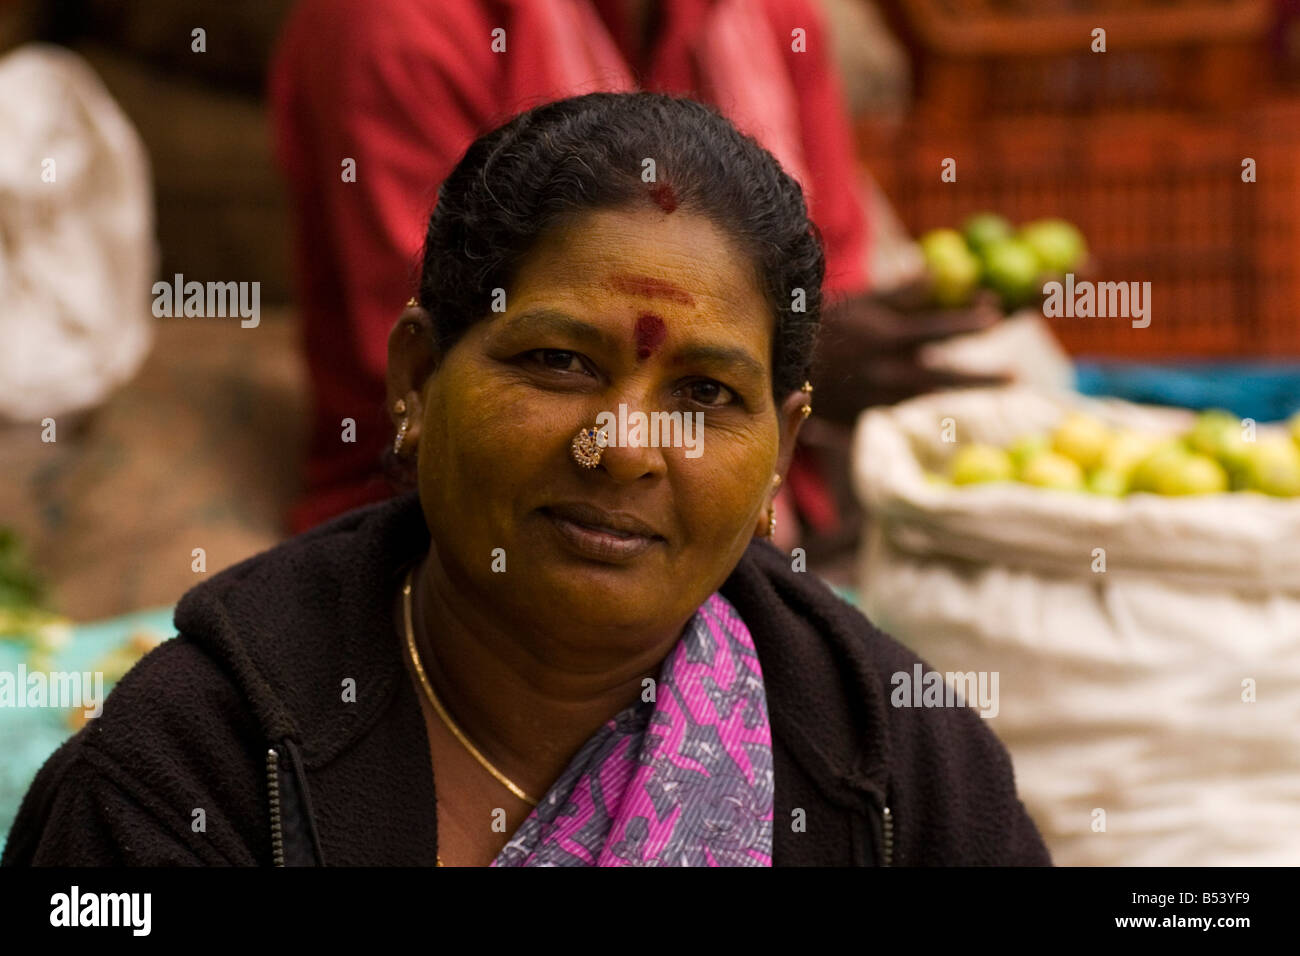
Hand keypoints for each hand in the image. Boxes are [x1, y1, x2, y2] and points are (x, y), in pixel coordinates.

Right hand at [809, 284, 1009, 425]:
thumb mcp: (857, 302)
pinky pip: (913, 405)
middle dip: (982, 378)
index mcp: (883, 339)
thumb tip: (933, 272)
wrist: (780, 372)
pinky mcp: (873, 414)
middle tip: (1016, 376)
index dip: (965, 323)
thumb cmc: (825, 326)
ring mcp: (881, 399)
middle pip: (944, 377)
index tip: (996, 315)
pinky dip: (942, 393)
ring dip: (974, 386)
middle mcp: (886, 374)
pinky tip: (977, 386)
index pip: (933, 332)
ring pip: (934, 395)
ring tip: (1012, 378)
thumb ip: (897, 292)